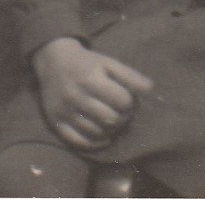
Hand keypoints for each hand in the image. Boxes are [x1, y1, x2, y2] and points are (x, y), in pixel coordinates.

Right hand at [32, 37, 153, 150]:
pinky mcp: (55, 123)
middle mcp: (76, 96)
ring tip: (113, 122)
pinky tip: (103, 138)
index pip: (122, 100)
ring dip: (110, 131)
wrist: (53, 62)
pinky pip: (77, 142)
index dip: (130, 103)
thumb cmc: (87, 63)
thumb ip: (130, 76)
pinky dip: (94, 143)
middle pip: (110, 119)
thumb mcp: (109, 63)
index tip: (128, 100)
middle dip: (122, 119)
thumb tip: (151, 89)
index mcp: (91, 79)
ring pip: (96, 132)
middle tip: (122, 114)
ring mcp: (64, 111)